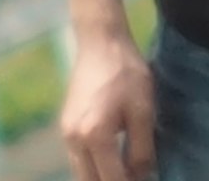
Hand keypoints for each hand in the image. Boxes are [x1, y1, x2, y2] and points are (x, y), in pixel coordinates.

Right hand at [56, 24, 157, 180]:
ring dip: (100, 179)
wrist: (99, 41)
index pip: (112, 180)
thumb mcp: (143, 112)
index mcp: (95, 136)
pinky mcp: (65, 124)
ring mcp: (66, 132)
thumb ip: (142, 151)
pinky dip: (92, 168)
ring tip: (124, 173)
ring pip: (81, 173)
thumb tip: (142, 177)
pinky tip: (111, 163)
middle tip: (133, 179)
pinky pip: (77, 159)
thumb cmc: (126, 73)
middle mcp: (74, 138)